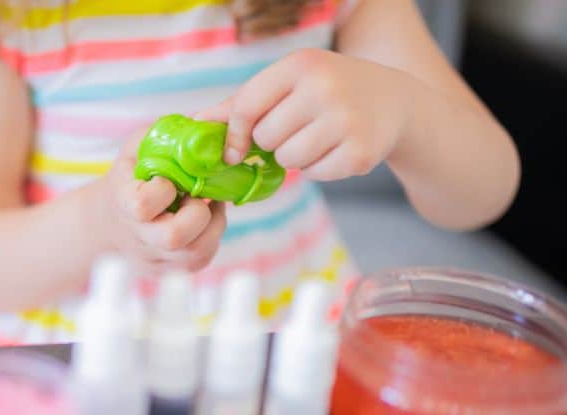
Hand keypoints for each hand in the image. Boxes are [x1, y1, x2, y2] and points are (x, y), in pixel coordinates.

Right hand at [90, 127, 226, 274]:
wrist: (110, 222)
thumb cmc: (131, 177)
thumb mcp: (138, 147)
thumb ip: (164, 136)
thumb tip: (206, 124)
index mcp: (123, 203)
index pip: (142, 206)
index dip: (162, 190)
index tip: (166, 180)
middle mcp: (139, 237)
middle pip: (174, 237)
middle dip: (198, 213)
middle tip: (197, 197)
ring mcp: (156, 259)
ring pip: (196, 254)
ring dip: (213, 225)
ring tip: (206, 206)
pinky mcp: (172, 270)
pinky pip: (202, 259)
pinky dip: (212, 237)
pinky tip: (205, 220)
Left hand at [197, 48, 412, 180]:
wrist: (394, 101)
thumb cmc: (327, 92)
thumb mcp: (289, 84)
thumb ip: (242, 103)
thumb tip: (195, 123)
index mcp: (300, 65)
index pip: (246, 106)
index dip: (233, 134)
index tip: (233, 150)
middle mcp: (324, 88)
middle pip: (266, 138)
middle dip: (273, 142)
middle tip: (296, 130)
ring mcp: (345, 120)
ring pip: (288, 160)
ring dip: (295, 158)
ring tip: (316, 139)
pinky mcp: (360, 152)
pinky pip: (315, 174)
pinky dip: (319, 169)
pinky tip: (335, 149)